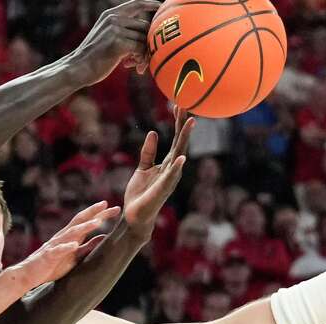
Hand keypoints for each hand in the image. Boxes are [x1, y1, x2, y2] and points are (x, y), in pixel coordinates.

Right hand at [9, 201, 119, 287]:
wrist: (29, 275)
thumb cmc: (52, 265)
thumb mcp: (74, 256)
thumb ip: (87, 246)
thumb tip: (104, 237)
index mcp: (70, 237)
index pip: (86, 221)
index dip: (100, 214)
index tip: (115, 209)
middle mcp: (63, 237)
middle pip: (79, 221)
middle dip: (93, 213)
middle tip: (108, 205)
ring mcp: (55, 245)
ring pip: (71, 233)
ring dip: (84, 227)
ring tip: (97, 222)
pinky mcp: (48, 256)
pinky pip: (58, 250)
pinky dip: (66, 247)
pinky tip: (75, 245)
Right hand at [69, 0, 160, 84]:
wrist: (78, 68)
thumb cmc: (94, 57)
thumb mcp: (106, 37)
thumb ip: (121, 31)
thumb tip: (146, 34)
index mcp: (110, 15)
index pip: (136, 3)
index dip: (150, 4)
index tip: (161, 5)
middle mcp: (113, 19)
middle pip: (145, 26)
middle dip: (148, 43)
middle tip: (142, 59)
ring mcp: (115, 29)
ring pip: (144, 39)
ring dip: (143, 55)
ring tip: (136, 65)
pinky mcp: (117, 42)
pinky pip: (140, 49)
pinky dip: (140, 59)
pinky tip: (131, 66)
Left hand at [123, 106, 194, 237]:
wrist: (134, 216)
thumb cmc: (140, 194)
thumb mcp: (142, 168)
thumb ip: (148, 152)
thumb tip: (153, 133)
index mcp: (167, 164)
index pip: (175, 140)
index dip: (177, 123)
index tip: (179, 105)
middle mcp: (171, 170)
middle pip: (180, 143)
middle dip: (183, 125)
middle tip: (186, 106)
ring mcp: (168, 180)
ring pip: (179, 155)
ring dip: (184, 139)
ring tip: (190, 123)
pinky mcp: (161, 190)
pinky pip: (170, 177)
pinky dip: (176, 168)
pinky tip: (181, 157)